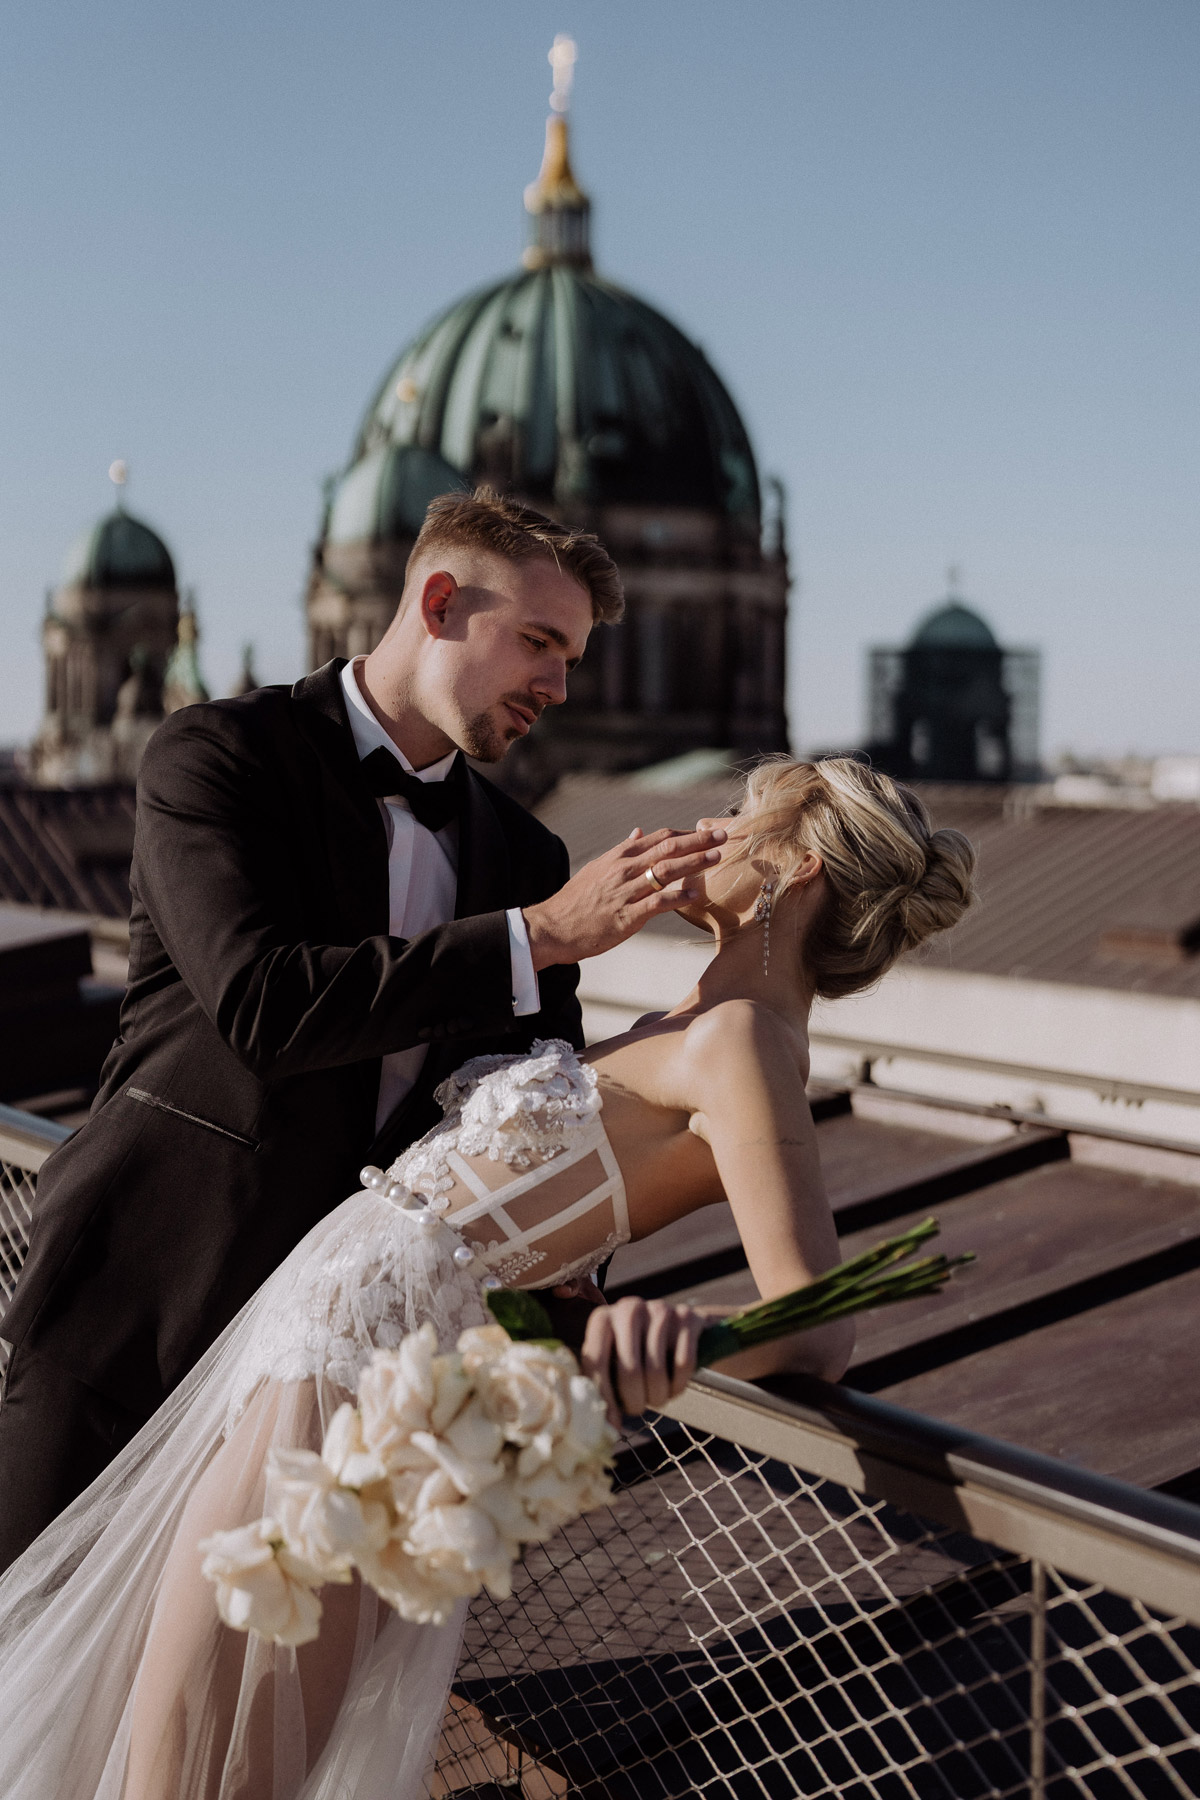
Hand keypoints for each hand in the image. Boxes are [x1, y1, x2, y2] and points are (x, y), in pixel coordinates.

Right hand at [523, 824, 725, 969]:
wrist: (552, 927)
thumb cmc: (576, 900)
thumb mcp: (596, 868)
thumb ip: (621, 850)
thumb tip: (638, 832)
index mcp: (619, 857)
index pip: (660, 838)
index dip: (687, 833)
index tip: (709, 831)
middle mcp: (624, 870)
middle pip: (668, 849)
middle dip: (698, 841)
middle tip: (724, 836)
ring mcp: (625, 893)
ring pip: (665, 872)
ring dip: (694, 863)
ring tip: (717, 858)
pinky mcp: (625, 917)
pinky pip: (657, 904)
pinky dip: (677, 898)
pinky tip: (695, 895)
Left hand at [581, 1296, 703, 1425]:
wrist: (679, 1326)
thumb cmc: (639, 1352)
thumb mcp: (614, 1360)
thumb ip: (601, 1385)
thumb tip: (602, 1429)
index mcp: (602, 1319)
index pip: (596, 1361)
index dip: (604, 1396)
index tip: (612, 1423)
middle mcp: (628, 1309)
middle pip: (630, 1370)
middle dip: (635, 1400)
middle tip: (638, 1409)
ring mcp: (659, 1309)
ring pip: (657, 1371)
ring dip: (658, 1396)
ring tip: (656, 1398)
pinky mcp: (687, 1317)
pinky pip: (683, 1364)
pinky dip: (679, 1384)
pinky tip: (674, 1387)